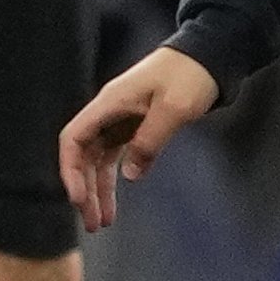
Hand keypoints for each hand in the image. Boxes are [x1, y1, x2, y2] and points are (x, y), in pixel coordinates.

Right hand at [59, 45, 220, 229]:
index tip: (78, 198)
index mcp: (109, 103)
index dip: (71, 170)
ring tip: (102, 222)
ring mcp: (120, 120)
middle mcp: (108, 113)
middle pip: (83, 156)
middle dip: (84, 190)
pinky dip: (115, 180)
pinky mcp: (134, 127)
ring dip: (97, 190)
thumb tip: (129, 175)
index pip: (74, 139)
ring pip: (98, 161)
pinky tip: (116, 202)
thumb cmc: (190, 75)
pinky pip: (116, 157)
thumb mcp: (174, 109)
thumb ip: (150, 141)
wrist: (208, 57)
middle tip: (92, 224)